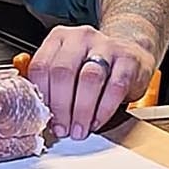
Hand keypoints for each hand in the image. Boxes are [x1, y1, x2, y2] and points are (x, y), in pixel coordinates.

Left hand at [28, 25, 155, 141]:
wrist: (130, 56)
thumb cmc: (91, 66)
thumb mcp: (66, 67)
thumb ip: (50, 84)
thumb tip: (39, 114)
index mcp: (59, 38)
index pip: (41, 66)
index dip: (41, 97)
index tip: (44, 119)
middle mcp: (81, 38)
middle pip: (63, 72)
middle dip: (61, 106)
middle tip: (63, 129)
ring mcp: (106, 46)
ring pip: (89, 78)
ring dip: (81, 111)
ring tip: (79, 130)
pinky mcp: (128, 60)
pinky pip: (115, 87)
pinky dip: (103, 110)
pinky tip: (96, 122)